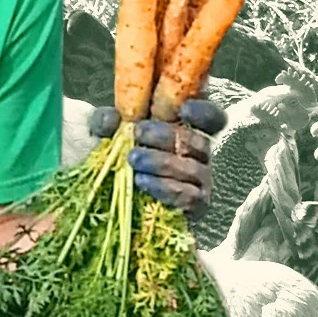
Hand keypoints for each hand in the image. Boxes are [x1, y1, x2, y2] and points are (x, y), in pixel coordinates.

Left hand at [88, 99, 225, 212]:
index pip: (212, 119)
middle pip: (198, 142)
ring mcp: (201, 181)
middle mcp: (200, 155)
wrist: (117, 204)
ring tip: (134, 159)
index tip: (183, 110)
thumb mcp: (107, 137)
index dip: (204, 113)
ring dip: (161, 162)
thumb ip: (105, 122)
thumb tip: (111, 118)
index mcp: (187, 130)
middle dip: (166, 135)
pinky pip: (188, 196)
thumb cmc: (122, 161)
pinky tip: (142, 181)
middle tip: (139, 133)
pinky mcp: (196, 205)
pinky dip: (164, 187)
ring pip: (192, 168)